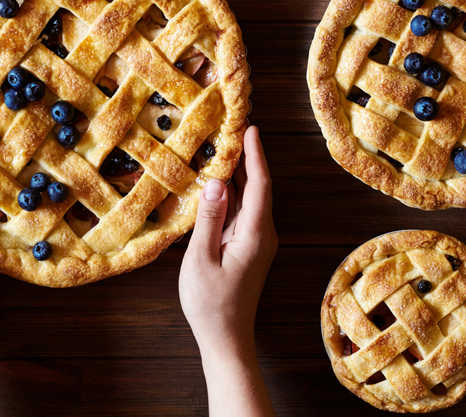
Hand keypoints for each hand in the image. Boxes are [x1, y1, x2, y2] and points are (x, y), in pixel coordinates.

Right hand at [179, 125, 277, 416]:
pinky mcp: (249, 247)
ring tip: (226, 145)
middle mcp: (263, 233)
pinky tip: (220, 182)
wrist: (226, 338)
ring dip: (241, 173)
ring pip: (251, 198)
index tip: (251, 127)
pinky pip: (244, 211)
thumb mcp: (202, 259)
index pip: (260, 184)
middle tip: (235, 126)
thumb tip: (216, 183)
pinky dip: (235, 192)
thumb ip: (209, 219)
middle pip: (259, 187)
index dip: (255, 154)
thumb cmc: (211, 303)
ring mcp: (257, 241)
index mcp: (255, 233)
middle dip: (248, 156)